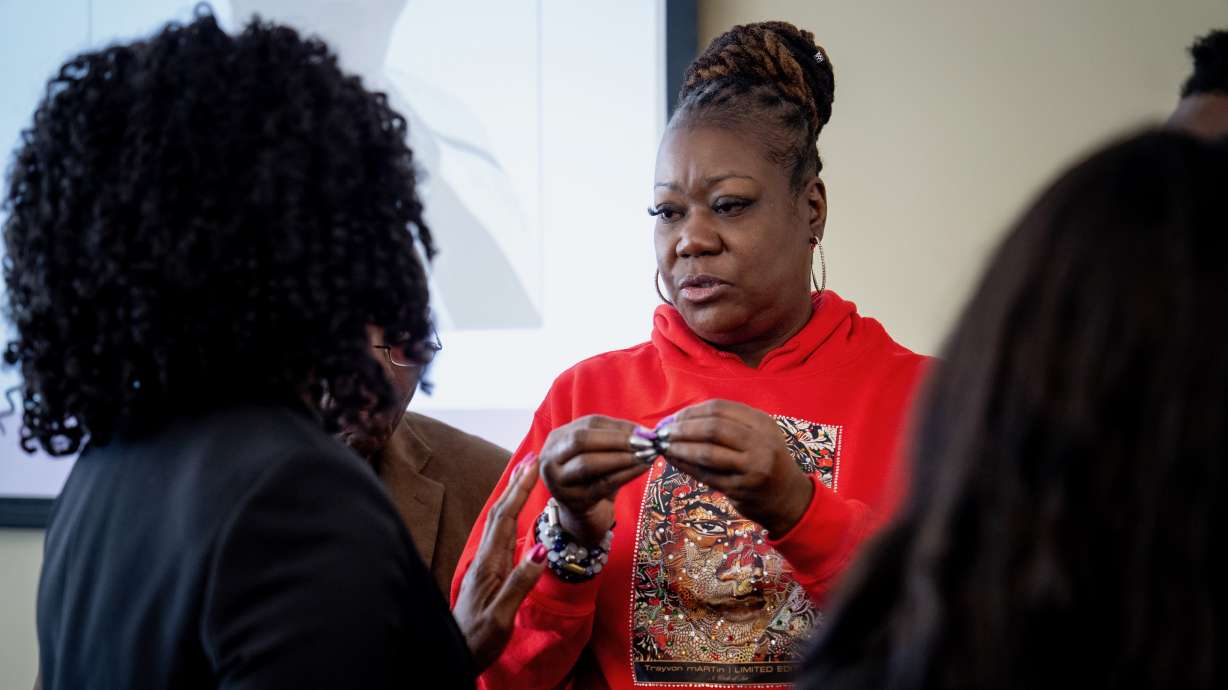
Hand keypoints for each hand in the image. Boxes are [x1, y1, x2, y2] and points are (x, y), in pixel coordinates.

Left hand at [453, 454, 547, 671]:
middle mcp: (485, 559)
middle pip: (500, 512)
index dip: (519, 490)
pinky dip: (511, 516)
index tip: (533, 465)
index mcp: (489, 564)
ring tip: (524, 476)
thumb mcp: (502, 614)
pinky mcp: (488, 574)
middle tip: (532, 458)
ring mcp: (485, 566)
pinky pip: (501, 536)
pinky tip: (516, 515)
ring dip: (512, 496)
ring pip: (499, 522)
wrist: (453, 655)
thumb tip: (541, 549)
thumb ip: (520, 582)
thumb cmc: (477, 639)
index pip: (505, 518)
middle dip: (516, 484)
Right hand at [539, 415, 650, 545]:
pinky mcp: (572, 501)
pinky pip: (602, 484)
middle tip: (645, 442)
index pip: (589, 423)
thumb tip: (645, 432)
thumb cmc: (594, 478)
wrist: (582, 514)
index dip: (619, 426)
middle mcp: (550, 458)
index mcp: (557, 439)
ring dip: (621, 457)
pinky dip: (625, 474)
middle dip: (617, 439)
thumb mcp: (598, 454)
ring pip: (588, 463)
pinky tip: (642, 469)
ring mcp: (557, 481)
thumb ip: (615, 439)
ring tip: (646, 455)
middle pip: (581, 440)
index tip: (645, 430)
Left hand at [660, 400, 813, 535]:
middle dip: (682, 429)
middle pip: (712, 428)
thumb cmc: (764, 461)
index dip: (690, 412)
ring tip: (663, 446)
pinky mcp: (741, 489)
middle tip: (662, 433)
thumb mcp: (756, 435)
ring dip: (680, 448)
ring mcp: (752, 467)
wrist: (788, 498)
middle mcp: (760, 442)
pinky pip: (706, 475)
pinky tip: (673, 460)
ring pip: (707, 453)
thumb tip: (679, 420)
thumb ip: (726, 424)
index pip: (719, 408)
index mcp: (762, 422)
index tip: (671, 418)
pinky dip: (685, 466)